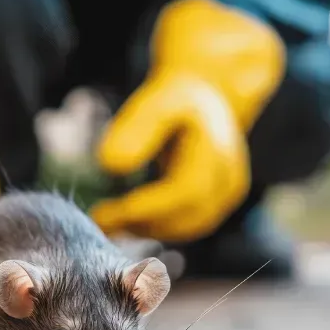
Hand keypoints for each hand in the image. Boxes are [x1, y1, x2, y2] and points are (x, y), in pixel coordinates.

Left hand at [92, 0, 285, 242]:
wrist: (208, 102)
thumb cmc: (176, 100)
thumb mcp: (155, 101)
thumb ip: (135, 129)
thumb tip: (109, 164)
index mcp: (217, 148)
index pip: (187, 191)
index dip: (147, 208)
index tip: (105, 214)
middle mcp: (230, 176)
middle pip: (189, 216)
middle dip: (141, 223)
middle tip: (99, 221)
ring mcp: (228, 195)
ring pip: (188, 228)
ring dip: (146, 229)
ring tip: (109, 221)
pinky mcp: (219, 206)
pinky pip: (187, 227)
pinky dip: (156, 228)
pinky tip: (128, 221)